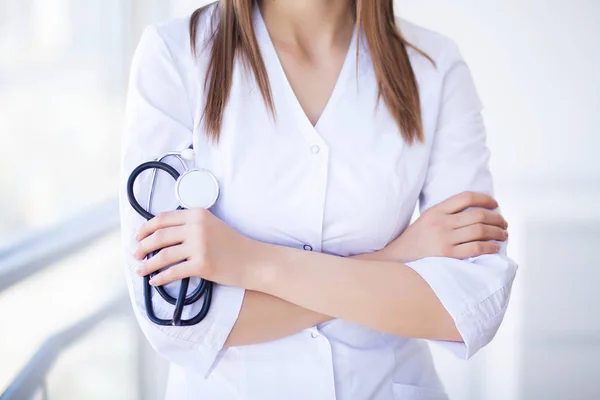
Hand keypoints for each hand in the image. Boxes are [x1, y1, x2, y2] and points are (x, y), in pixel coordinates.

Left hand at [132, 208, 261, 286]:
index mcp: (198, 214)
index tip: (138, 235)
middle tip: (135, 253)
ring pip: (163, 255)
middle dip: (143, 246)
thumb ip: (191, 225)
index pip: (163, 218)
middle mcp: (197, 227)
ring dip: (148, 263)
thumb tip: (163, 234)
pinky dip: (160, 277)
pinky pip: (173, 272)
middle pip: (159, 236)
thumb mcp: (213, 225)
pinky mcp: (202, 265)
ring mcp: (200, 246)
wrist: (254, 260)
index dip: (146, 227)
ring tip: (140, 269)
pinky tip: (154, 281)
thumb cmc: (233, 245)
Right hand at [383, 191, 507, 262]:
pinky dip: (489, 247)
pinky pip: (476, 248)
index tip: (495, 205)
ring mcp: (444, 239)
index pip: (466, 197)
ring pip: (480, 231)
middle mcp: (441, 223)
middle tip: (504, 223)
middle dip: (496, 218)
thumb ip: (446, 214)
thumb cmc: (415, 241)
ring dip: (497, 232)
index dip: (485, 199)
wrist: (397, 259)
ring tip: (503, 234)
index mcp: (436, 211)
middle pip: (478, 215)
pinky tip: (495, 248)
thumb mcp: (426, 219)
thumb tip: (475, 212)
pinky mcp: (448, 255)